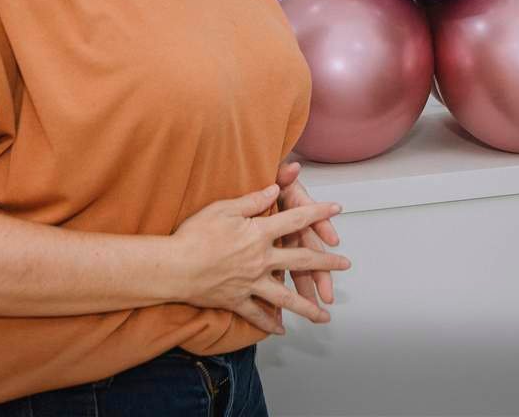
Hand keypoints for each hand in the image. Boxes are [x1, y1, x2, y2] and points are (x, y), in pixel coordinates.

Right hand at [173, 183, 348, 335]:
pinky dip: (269, 324)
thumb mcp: (223, 209)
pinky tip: (281, 330)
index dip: (318, 213)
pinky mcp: (237, 300)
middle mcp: (261, 260)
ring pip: (286, 298)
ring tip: (325, 315)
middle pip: (301, 261)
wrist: (173, 268)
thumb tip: (275, 189)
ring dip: (308, 306)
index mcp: (259, 234)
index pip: (296, 220)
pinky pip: (257, 315)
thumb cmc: (194, 235)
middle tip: (345, 264)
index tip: (336, 208)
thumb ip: (252, 200)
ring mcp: (251, 283)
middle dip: (326, 263)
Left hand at [276, 161, 343, 306]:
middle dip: (320, 273)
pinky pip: (280, 272)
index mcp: (293, 212)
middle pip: (308, 252)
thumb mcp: (275, 179)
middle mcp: (292, 230)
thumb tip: (293, 167)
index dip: (321, 227)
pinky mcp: (274, 250)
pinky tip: (289, 304)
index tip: (332, 239)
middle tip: (328, 293)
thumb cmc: (268, 184)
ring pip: (298, 267)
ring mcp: (284, 242)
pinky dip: (285, 287)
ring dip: (309, 285)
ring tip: (318, 304)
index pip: (308, 221)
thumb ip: (284, 176)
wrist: (260, 185)